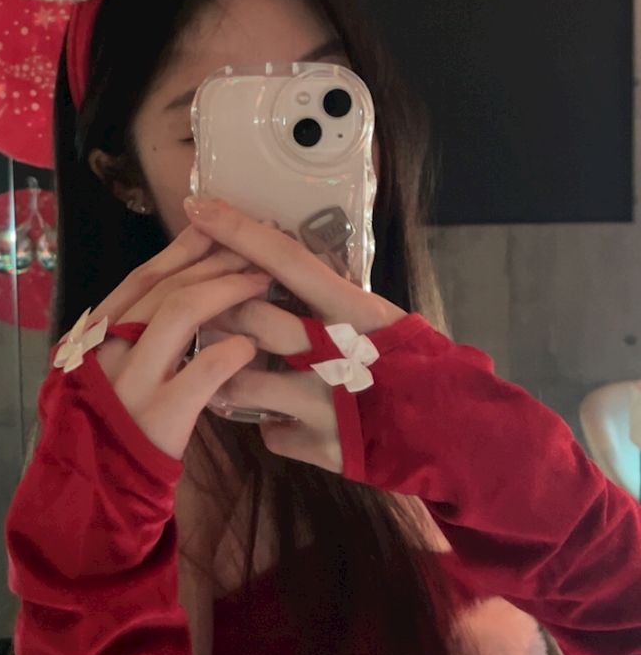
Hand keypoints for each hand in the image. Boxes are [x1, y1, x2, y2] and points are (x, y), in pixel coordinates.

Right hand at [88, 224, 268, 458]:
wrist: (96, 494)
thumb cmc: (112, 429)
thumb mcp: (108, 373)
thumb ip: (134, 334)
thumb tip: (184, 284)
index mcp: (93, 337)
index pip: (142, 277)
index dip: (183, 249)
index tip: (218, 230)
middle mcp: (106, 352)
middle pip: (165, 286)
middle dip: (214, 262)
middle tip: (254, 252)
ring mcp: (131, 383)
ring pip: (179, 313)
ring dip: (226, 291)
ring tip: (261, 285)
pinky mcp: (160, 417)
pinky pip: (203, 370)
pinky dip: (232, 351)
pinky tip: (251, 346)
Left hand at [183, 198, 404, 470]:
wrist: (454, 432)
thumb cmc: (415, 364)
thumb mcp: (380, 318)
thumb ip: (332, 299)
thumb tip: (278, 267)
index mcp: (356, 311)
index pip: (287, 261)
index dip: (241, 233)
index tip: (200, 207)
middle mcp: (337, 354)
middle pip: (252, 319)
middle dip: (217, 310)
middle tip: (200, 307)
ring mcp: (327, 403)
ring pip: (240, 382)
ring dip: (223, 371)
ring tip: (218, 365)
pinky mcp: (322, 447)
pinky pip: (269, 430)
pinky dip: (268, 422)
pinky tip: (278, 417)